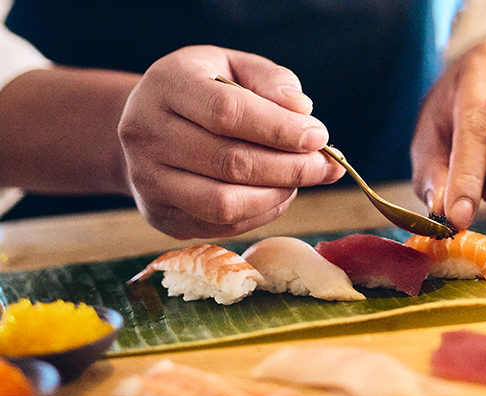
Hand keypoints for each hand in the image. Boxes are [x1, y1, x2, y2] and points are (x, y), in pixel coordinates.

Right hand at [118, 45, 342, 238]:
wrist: (147, 125)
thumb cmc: (203, 89)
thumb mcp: (233, 66)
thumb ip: (270, 80)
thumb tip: (302, 111)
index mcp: (166, 85)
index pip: (227, 113)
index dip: (280, 129)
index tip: (320, 136)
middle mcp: (145, 134)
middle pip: (230, 163)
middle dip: (290, 168)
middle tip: (326, 166)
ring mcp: (147, 181)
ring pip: (225, 204)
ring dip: (277, 195)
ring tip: (301, 179)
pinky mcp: (159, 217)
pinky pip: (222, 226)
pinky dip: (262, 214)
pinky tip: (278, 193)